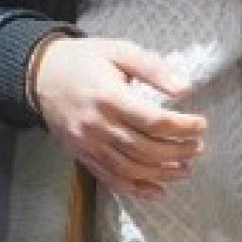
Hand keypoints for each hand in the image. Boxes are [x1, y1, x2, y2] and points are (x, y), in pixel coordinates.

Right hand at [32, 37, 205, 199]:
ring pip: (131, 169)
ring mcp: (88, 144)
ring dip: (162, 173)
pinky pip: (110, 179)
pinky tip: (157, 191)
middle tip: (197, 147)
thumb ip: (153, 68)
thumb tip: (185, 88)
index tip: (201, 124)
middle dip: (178, 151)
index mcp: (109, 96)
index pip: (154, 121)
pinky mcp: (81, 155)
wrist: (40, 73)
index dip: (183, 126)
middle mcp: (97, 125)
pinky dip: (136, 190)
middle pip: (146, 148)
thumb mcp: (118, 50)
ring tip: (185, 169)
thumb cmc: (83, 59)